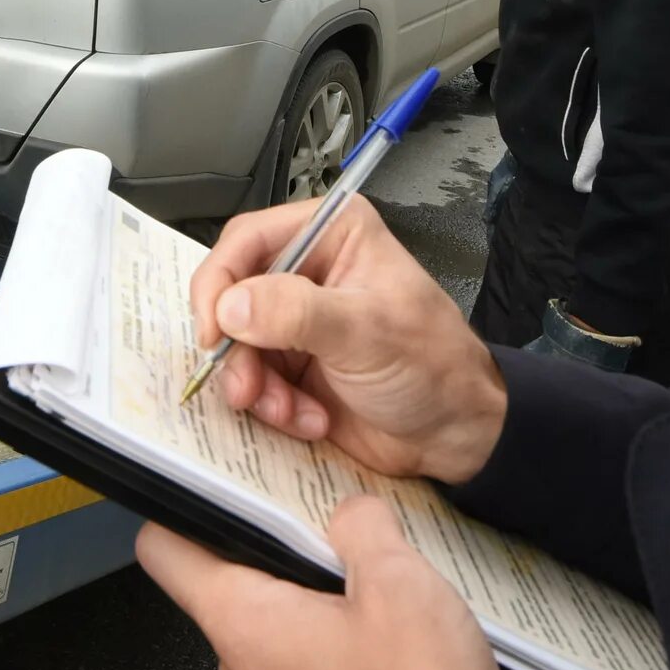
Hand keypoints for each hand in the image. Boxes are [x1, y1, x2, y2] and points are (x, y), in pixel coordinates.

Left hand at [137, 495, 511, 669]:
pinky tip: (397, 660)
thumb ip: (364, 528)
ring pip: (278, 640)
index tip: (213, 483)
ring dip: (322, 615)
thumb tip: (349, 512)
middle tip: (341, 542)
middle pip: (233, 590)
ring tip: (384, 606)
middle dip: (285, 560)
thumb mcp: (403, 586)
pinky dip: (342, 663)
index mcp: (241, 626)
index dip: (183, 505)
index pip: (166, 551)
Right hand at [191, 197, 507, 484]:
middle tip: (246, 386)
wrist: (455, 434)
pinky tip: (310, 418)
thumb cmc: (434, 366)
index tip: (214, 329)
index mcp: (332, 235)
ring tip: (289, 410)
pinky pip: (253, 381)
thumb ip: (297, 313)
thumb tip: (232, 305)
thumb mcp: (366, 331)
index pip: (247, 239)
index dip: (221, 282)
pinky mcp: (294, 365)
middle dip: (237, 349)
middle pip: (232, 296)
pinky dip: (273, 407)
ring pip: (237, 345)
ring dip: (255, 386)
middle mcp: (309, 272)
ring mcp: (298, 322)